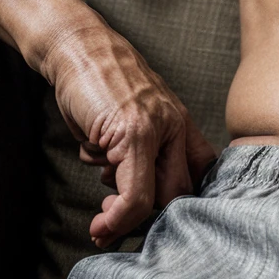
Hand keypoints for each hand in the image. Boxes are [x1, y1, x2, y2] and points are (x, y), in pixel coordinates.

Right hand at [43, 20, 216, 247]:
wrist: (77, 50)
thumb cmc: (101, 86)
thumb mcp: (132, 117)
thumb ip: (141, 152)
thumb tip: (132, 201)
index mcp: (181, 124)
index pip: (201, 173)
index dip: (182, 205)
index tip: (160, 226)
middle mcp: (175, 126)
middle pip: (178, 193)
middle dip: (148, 219)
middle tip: (121, 228)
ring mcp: (157, 130)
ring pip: (152, 197)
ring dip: (122, 216)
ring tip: (104, 211)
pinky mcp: (133, 134)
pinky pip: (131, 193)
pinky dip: (112, 215)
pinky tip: (96, 199)